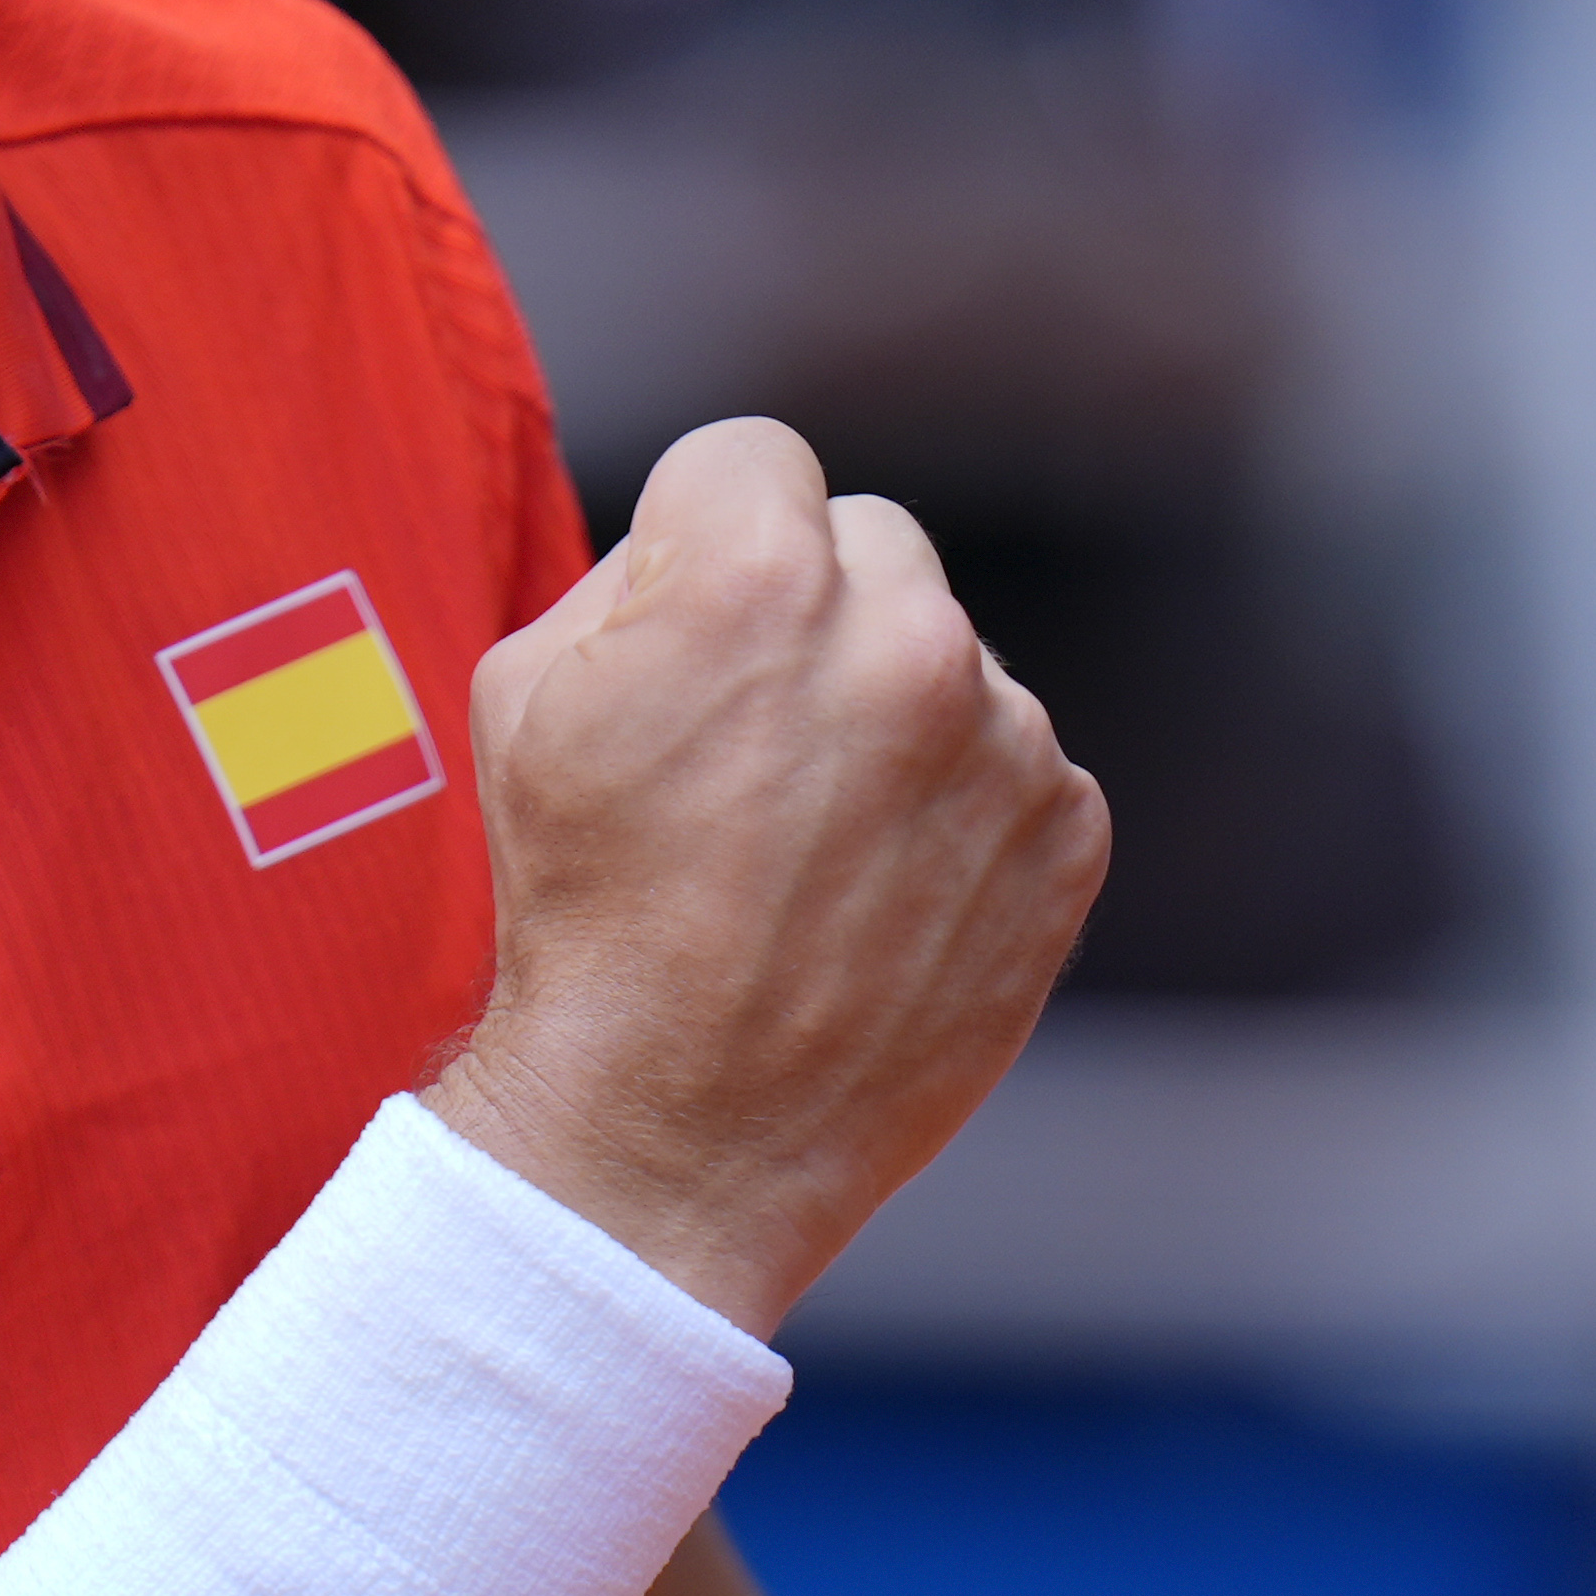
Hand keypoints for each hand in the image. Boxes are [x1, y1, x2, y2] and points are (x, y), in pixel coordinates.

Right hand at [432, 419, 1104, 1333]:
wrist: (678, 1136)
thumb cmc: (584, 912)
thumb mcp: (527, 695)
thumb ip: (633, 576)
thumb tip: (710, 542)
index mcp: (760, 583)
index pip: (754, 459)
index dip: (701, 534)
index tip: (685, 622)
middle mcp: (904, 641)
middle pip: (868, 544)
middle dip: (811, 612)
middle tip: (747, 744)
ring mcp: (1005, 741)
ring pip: (946, 657)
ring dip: (890, 715)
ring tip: (809, 846)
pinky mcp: (1068, 834)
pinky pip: (1010, 763)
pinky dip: (957, 810)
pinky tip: (877, 895)